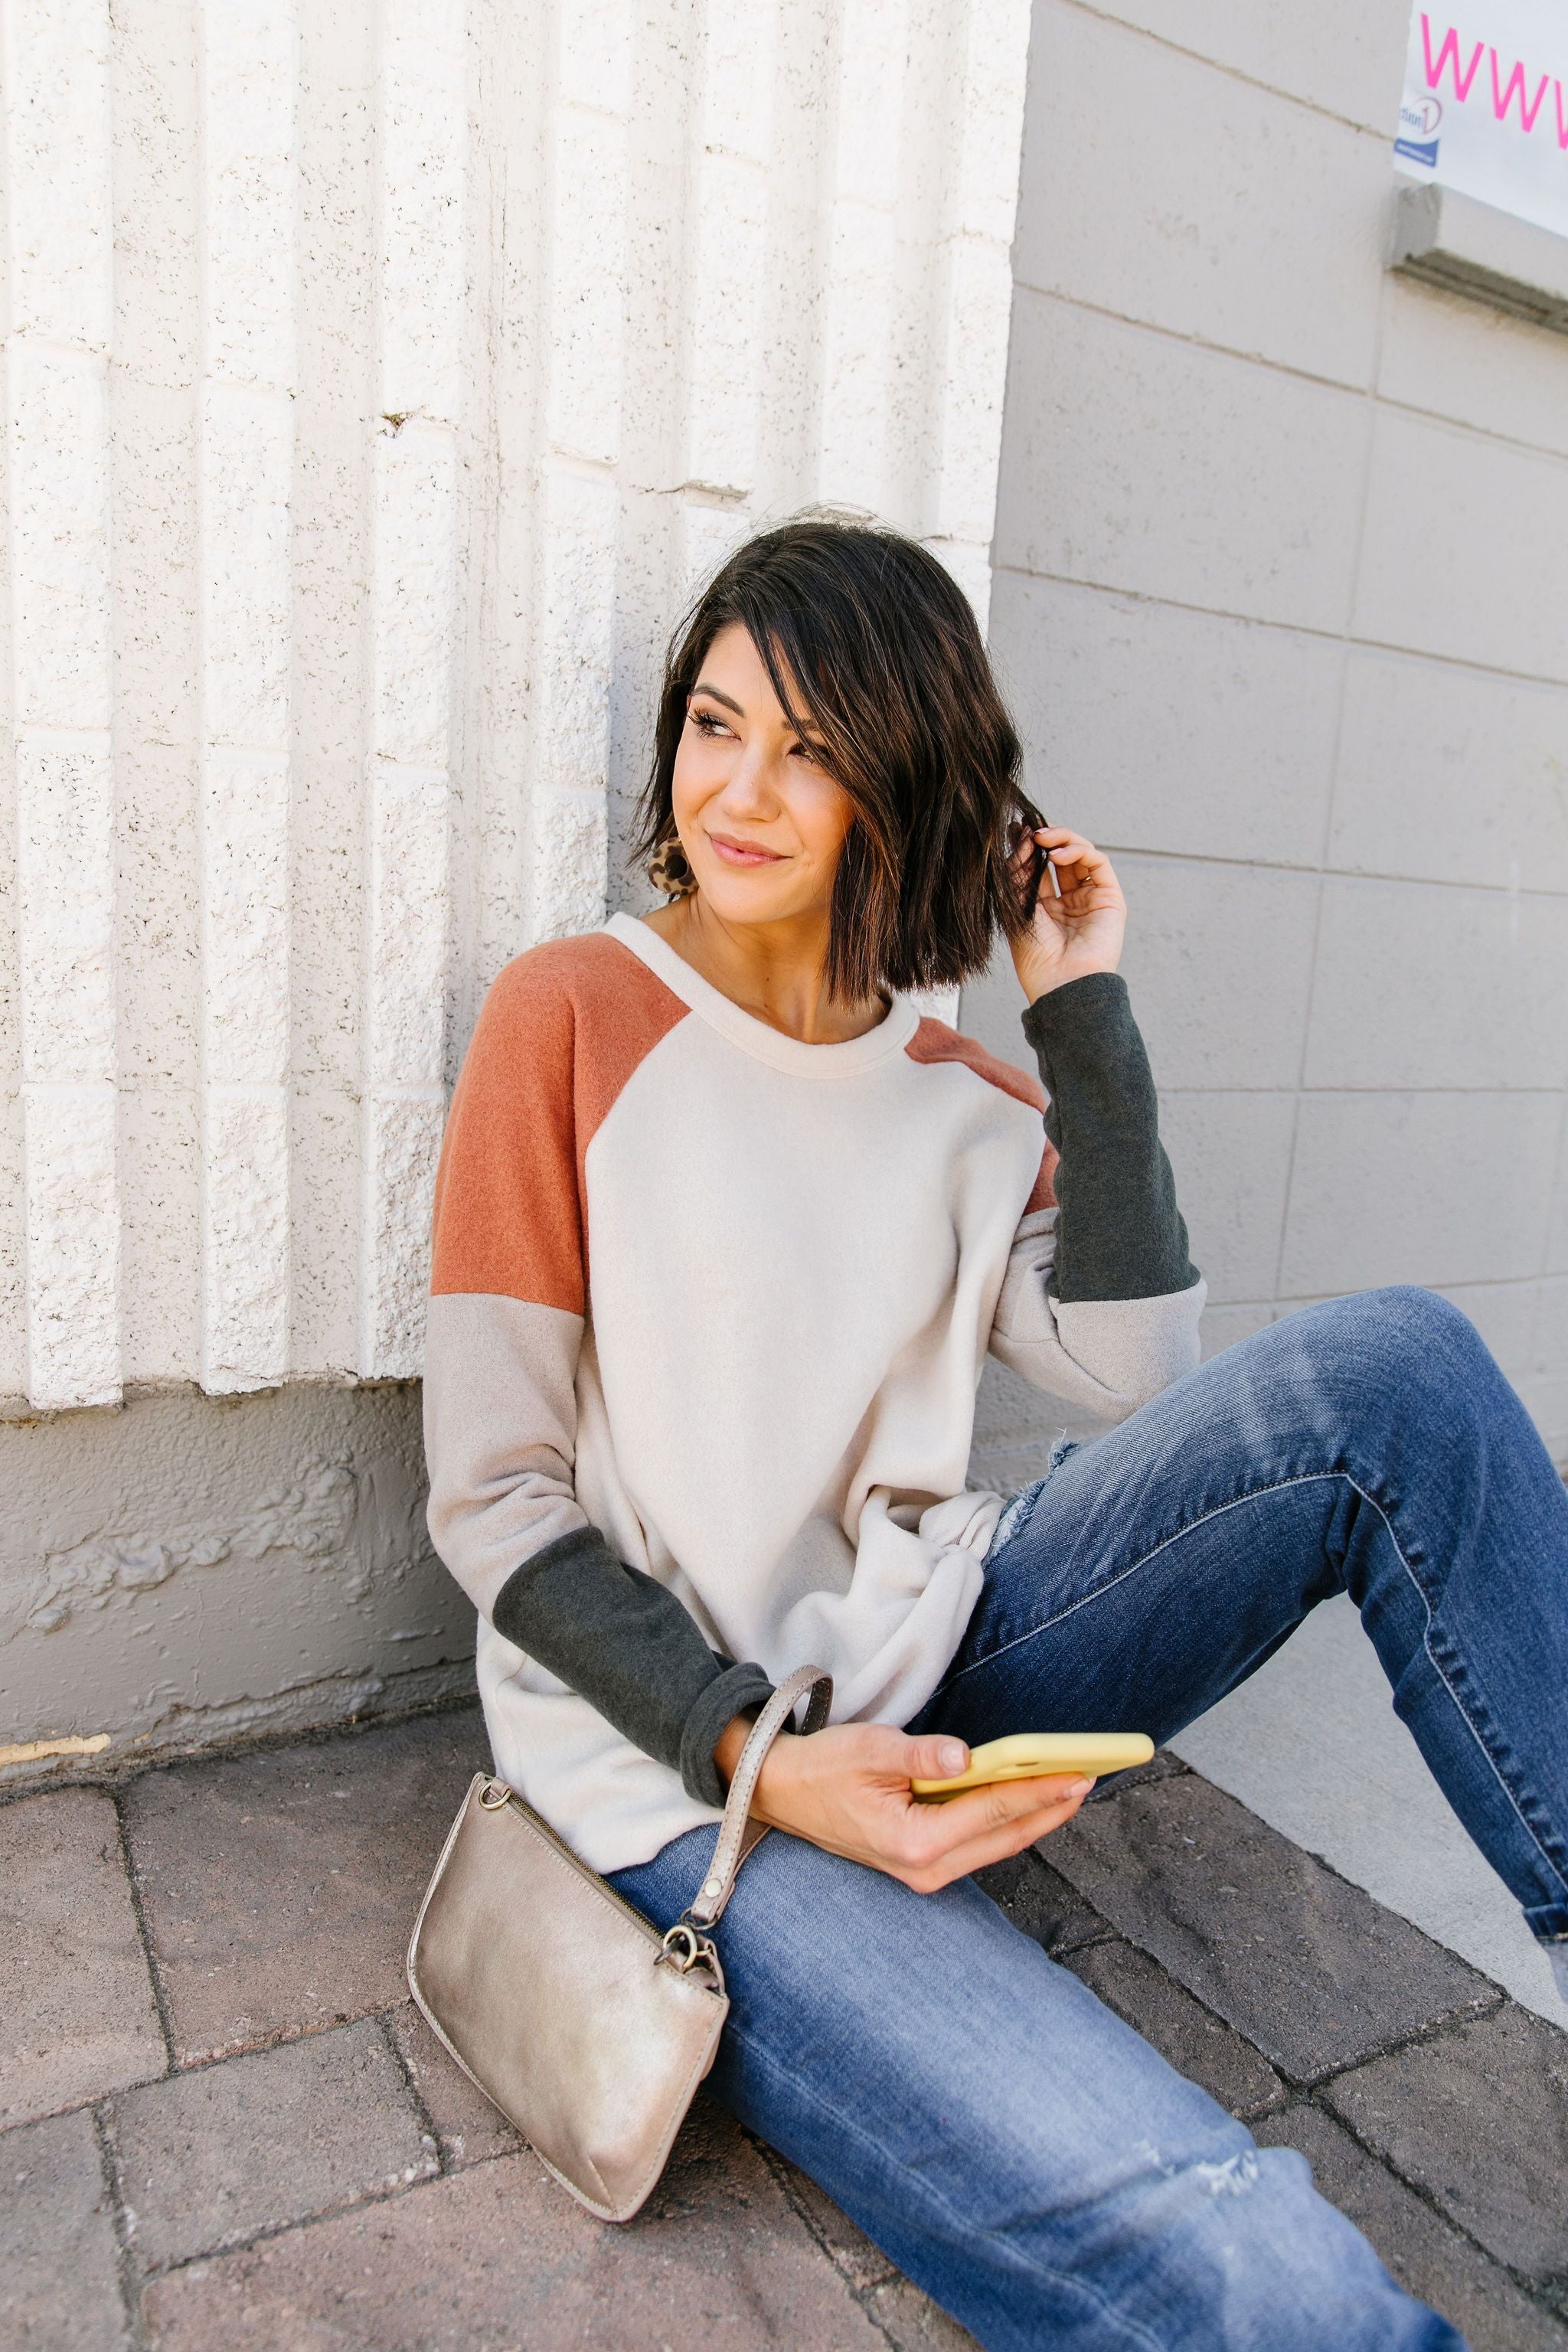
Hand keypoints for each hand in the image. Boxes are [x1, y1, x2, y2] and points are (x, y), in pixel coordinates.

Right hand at [717, 1717, 1092, 1893]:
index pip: (992, 1812)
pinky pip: (979, 1844)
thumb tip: (966, 1755)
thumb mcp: (868, 1750)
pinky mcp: (922, 1863)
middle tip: (1091, 1778)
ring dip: (1033, 1817)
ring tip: (1069, 1786)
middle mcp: (924, 1867)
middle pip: (1005, 1837)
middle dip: (1050, 1808)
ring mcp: (924, 1871)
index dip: (1039, 1790)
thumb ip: (920, 1756)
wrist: (783, 1793)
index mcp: (913, 1842)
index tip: (1078, 1774)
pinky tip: (1027, 1800)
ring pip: (996, 1845)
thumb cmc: (823, 1769)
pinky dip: (1007, 1822)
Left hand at [1008, 826, 1125, 1003]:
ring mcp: (1090, 899)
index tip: (1014, 830)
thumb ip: (1019, 874)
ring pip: (1081, 855)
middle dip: (1045, 839)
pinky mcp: (1110, 898)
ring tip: (1042, 838)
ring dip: (1062, 840)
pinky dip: (1078, 851)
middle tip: (1029, 829)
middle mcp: (1069, 902)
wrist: (1060, 983)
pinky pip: (1098, 863)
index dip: (1028, 847)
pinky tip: (1057, 855)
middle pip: (1060, 858)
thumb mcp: (1017, 908)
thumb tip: (1023, 838)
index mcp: (1044, 908)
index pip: (1038, 868)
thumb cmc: (1035, 956)